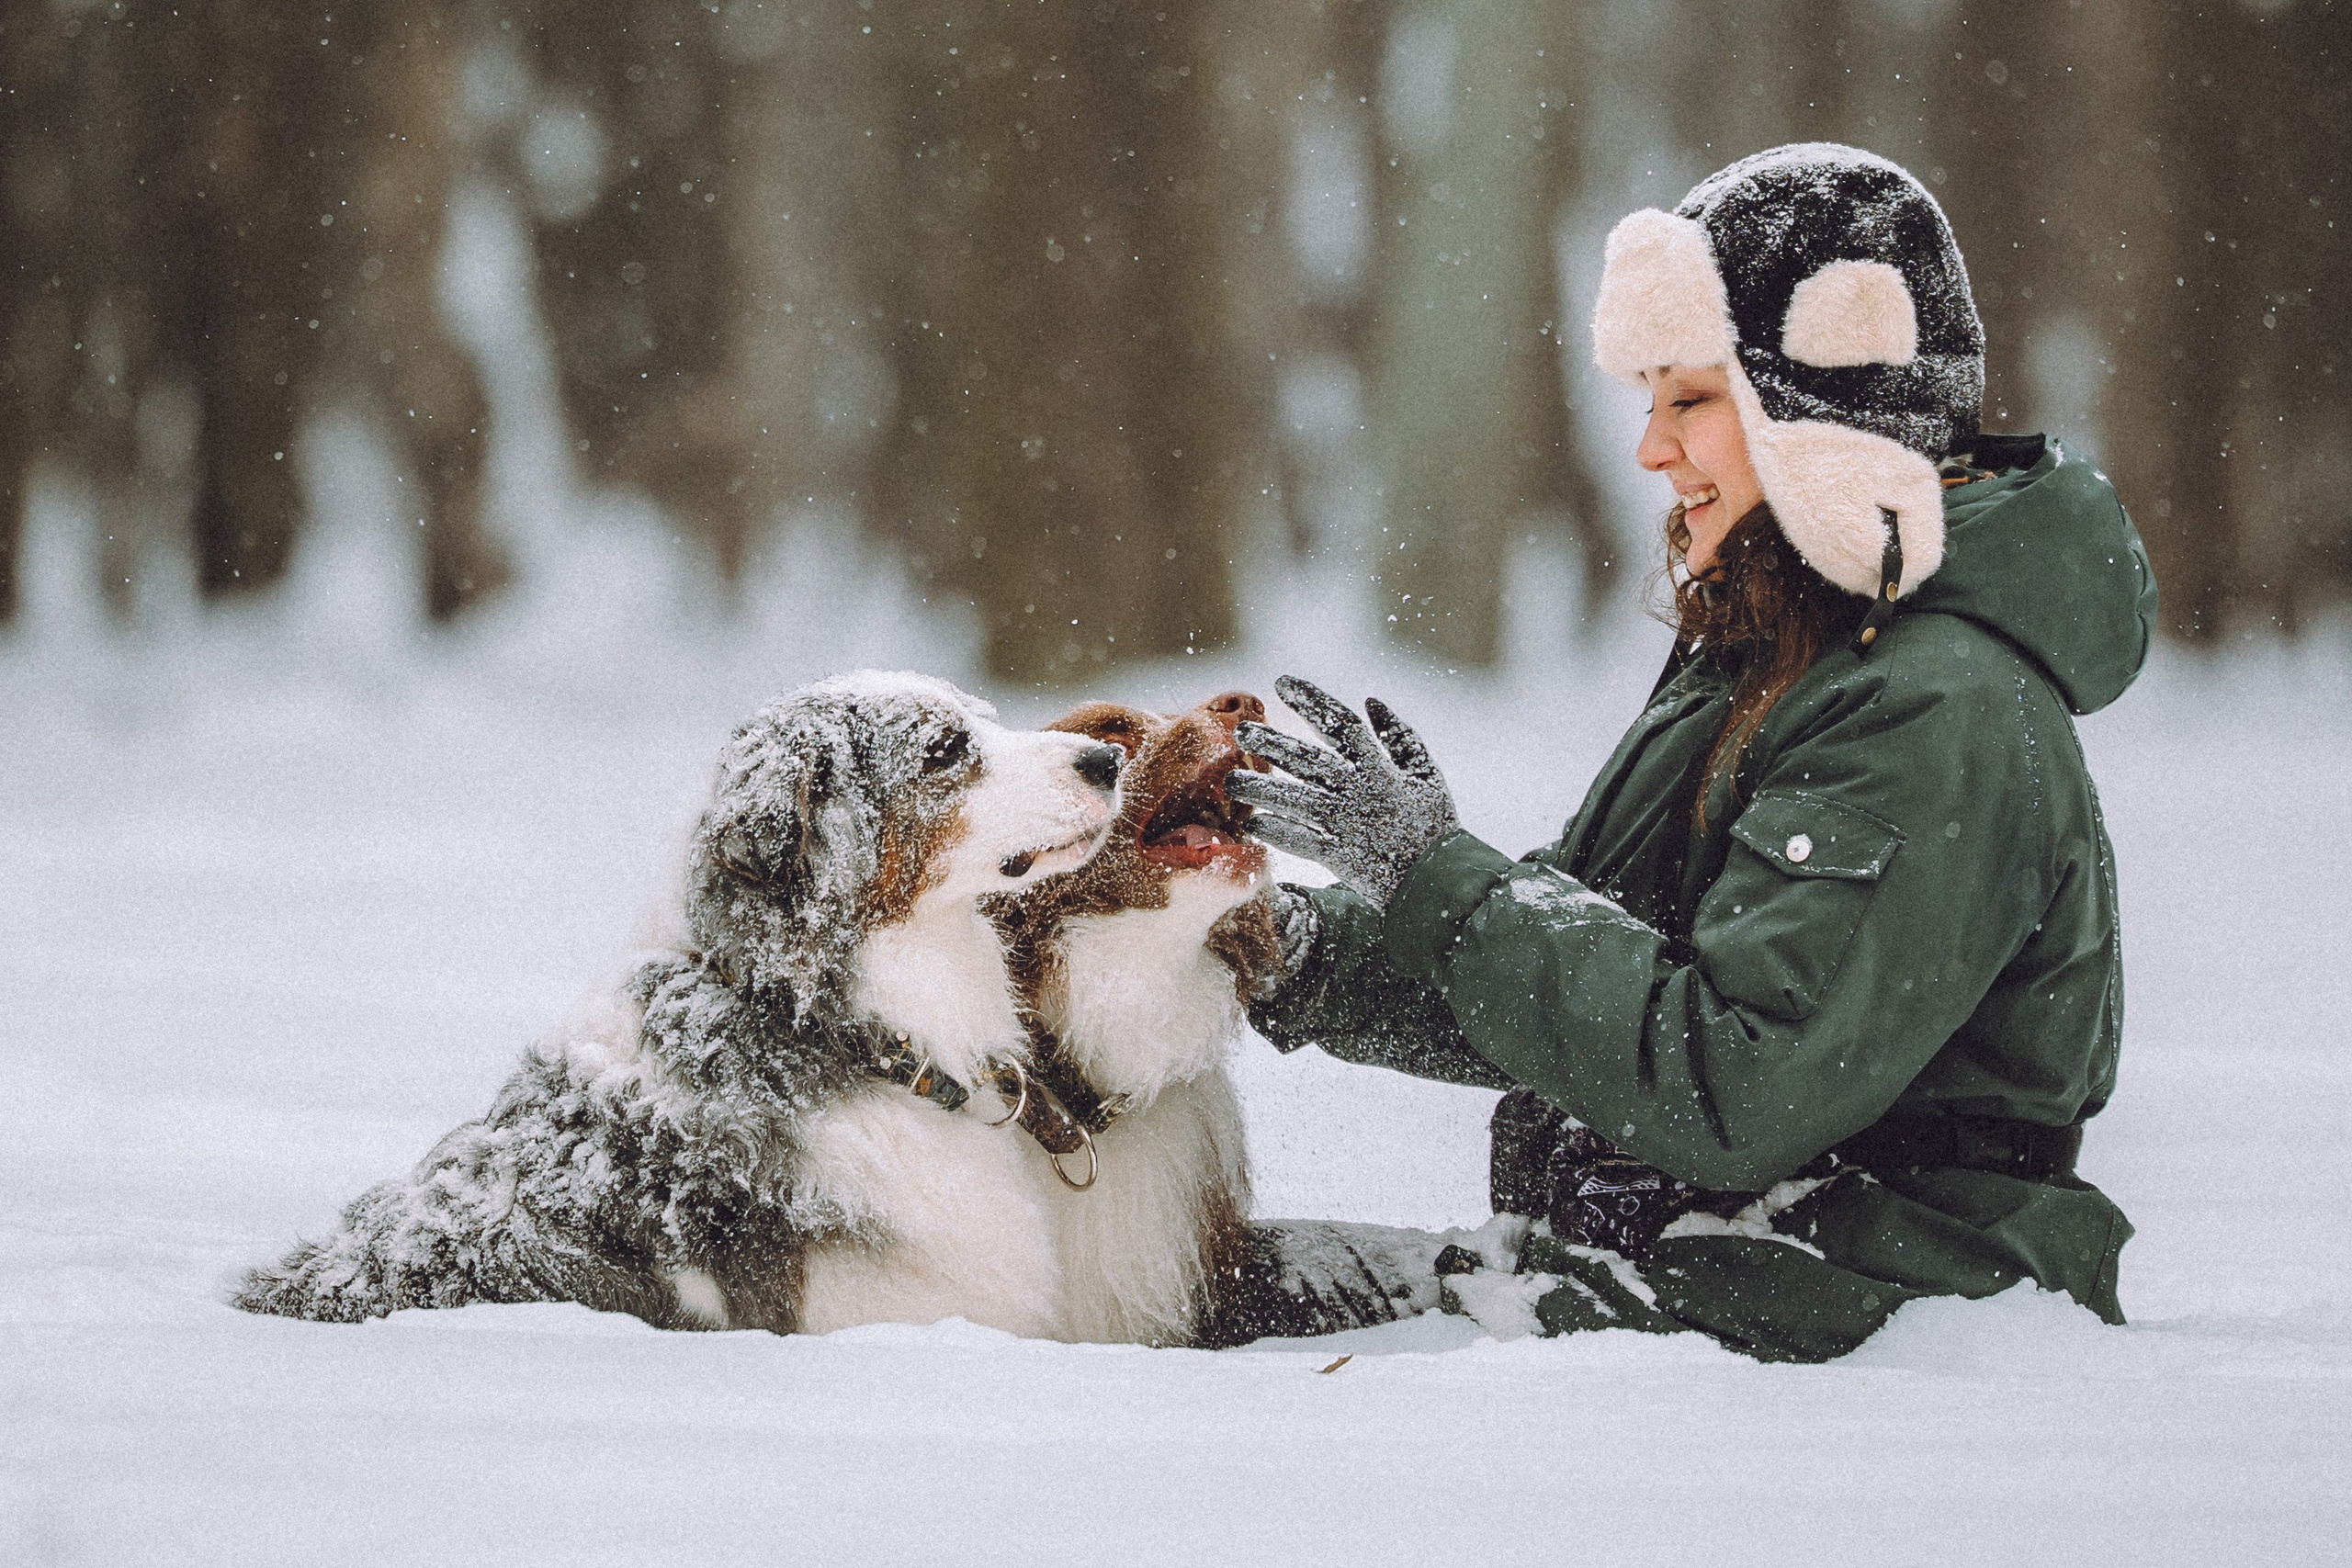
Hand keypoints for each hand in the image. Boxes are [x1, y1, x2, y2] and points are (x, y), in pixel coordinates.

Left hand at [1225, 675, 1460, 909]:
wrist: (1439, 880)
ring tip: (1230, 781)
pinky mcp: (1337, 856)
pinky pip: (1298, 840)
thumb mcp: (1426, 773)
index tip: (1281, 683)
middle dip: (1271, 743)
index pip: (1340, 723)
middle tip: (1242, 731)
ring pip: (1293, 800)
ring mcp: (1345, 824)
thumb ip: (1401, 736)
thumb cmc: (1434, 825)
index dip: (1311, 700)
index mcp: (1380, 768)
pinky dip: (1275, 831)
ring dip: (1260, 789)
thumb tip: (1371, 702)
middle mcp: (1358, 791)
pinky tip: (1252, 823)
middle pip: (1306, 760)